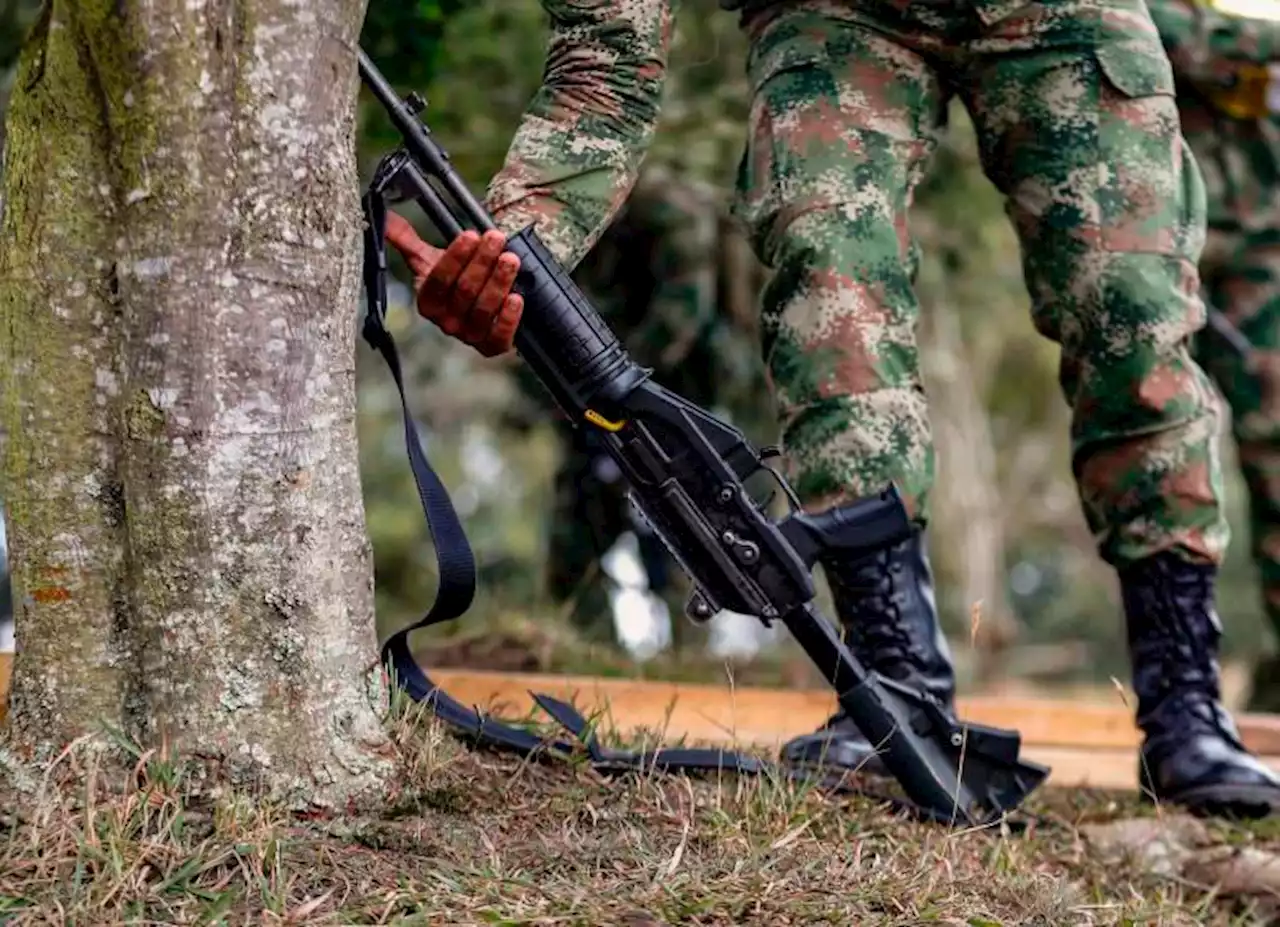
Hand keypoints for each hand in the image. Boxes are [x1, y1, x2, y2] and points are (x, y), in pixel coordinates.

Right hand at [383, 212, 522, 357]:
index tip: (471, 235)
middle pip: (464, 291)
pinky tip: (516, 298)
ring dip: (498, 282)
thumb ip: (406, 240)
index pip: (438, 280)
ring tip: (511, 259)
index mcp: (427, 302)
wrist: (479, 308)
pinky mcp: (492, 346)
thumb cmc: (454, 281)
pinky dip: (508, 318)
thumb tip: (384, 217)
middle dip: (482, 262)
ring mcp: (468, 336)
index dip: (455, 258)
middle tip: (496, 238)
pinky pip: (498, 336)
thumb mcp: (429, 261)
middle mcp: (445, 322)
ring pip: (483, 309)